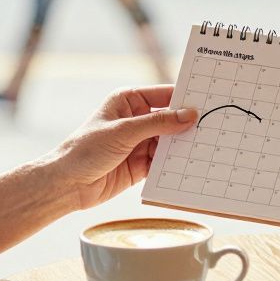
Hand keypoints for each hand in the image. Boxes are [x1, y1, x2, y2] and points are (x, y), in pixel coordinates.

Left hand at [51, 85, 195, 209]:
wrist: (66, 185)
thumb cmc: (85, 150)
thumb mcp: (123, 131)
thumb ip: (158, 123)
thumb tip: (188, 115)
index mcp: (129, 101)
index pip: (164, 95)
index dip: (184, 98)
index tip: (206, 102)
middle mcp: (136, 119)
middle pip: (170, 119)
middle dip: (188, 124)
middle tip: (213, 126)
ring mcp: (139, 143)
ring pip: (170, 141)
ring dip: (183, 146)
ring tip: (205, 148)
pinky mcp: (141, 165)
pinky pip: (164, 162)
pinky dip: (175, 164)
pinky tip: (190, 166)